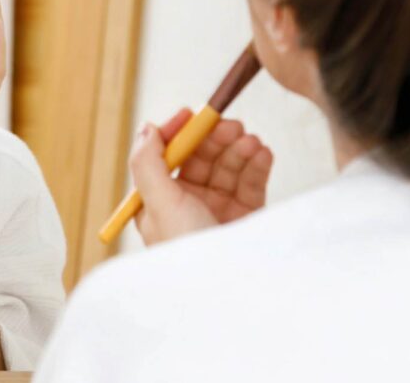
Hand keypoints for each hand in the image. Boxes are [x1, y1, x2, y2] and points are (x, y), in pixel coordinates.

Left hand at [131, 108, 272, 245]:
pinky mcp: (246, 218)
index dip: (178, 132)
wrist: (228, 296)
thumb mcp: (160, 206)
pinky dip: (257, 164)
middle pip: (200, 157)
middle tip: (233, 125)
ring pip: (228, 167)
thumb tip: (146, 128)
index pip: (165, 157)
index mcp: (158, 203)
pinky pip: (251, 182)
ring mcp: (217, 211)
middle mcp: (186, 205)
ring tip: (252, 142)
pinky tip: (263, 154)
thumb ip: (148, 164)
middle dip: (215, 139)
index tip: (193, 113)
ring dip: (239, 149)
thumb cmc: (188, 255)